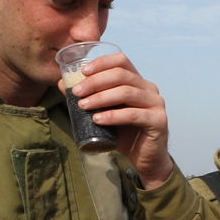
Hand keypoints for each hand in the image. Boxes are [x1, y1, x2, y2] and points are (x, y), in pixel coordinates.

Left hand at [62, 52, 173, 188]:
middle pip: (122, 75)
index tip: (83, 72)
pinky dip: (113, 116)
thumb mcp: (104, 113)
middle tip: (77, 92)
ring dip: (101, 97)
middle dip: (96, 82)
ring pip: (126, 92)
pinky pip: (133, 114)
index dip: (102, 63)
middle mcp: (149, 89)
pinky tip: (98, 119)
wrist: (145, 159)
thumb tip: (62, 84)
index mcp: (137, 82)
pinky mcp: (157, 121)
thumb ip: (88, 98)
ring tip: (83, 106)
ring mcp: (156, 104)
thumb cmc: (125, 134)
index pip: (121, 61)